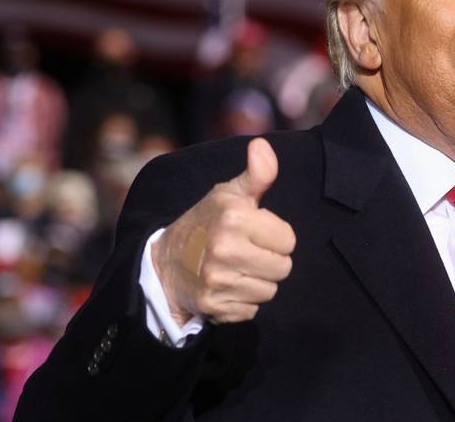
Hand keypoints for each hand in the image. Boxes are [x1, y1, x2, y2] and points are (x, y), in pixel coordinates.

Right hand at [152, 138, 294, 325]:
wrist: (165, 263)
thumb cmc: (206, 222)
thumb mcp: (229, 194)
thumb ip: (257, 173)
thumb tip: (263, 145)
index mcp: (234, 217)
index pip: (289, 240)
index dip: (277, 236)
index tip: (257, 233)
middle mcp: (225, 249)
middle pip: (283, 267)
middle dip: (271, 260)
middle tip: (248, 252)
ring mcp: (218, 280)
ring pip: (270, 291)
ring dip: (258, 282)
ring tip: (237, 269)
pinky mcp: (213, 307)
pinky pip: (252, 309)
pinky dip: (243, 301)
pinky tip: (228, 287)